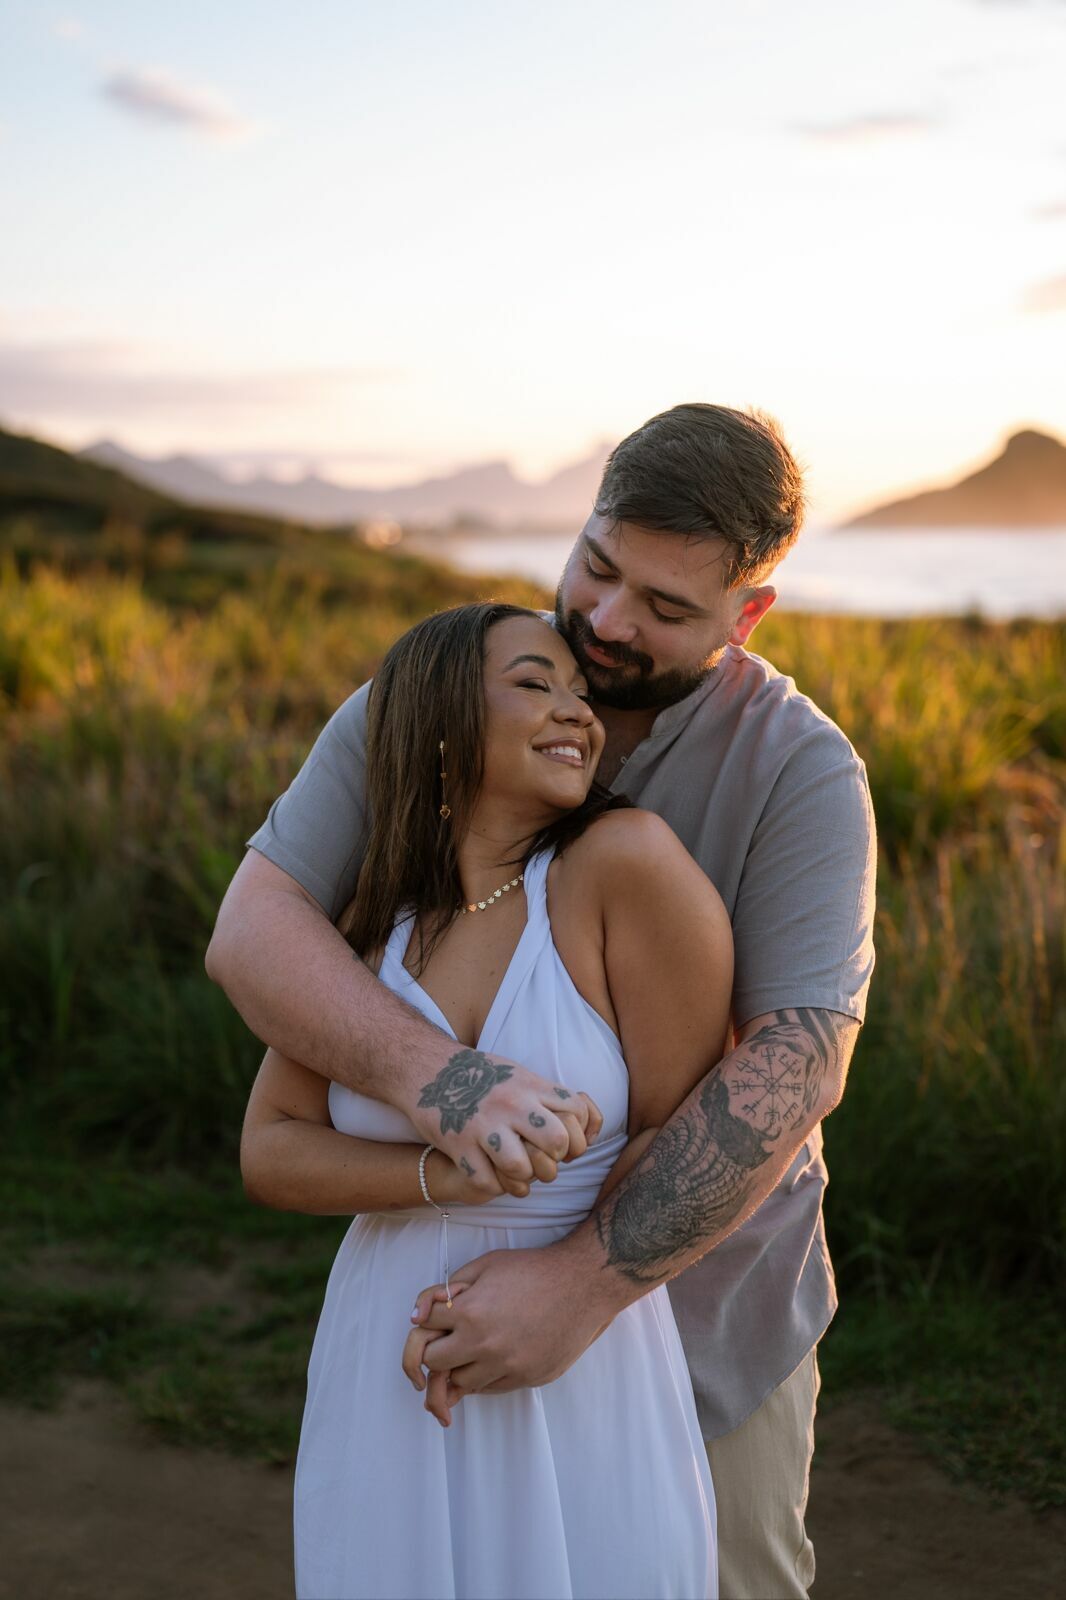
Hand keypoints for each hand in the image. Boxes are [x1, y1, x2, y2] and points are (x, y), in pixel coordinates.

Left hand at [401, 1239, 616, 1423]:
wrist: (582, 1285)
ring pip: (462, 1383)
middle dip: (436, 1349)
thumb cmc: (533, 1270)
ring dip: (460, 1366)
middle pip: (434, 1364)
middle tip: (448, 1338)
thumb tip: (419, 1314)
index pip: (422, 1330)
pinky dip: (485, 1376)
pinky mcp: (526, 1378)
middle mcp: (484, 1345)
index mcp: (470, 1313)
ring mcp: (507, 1366)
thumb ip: (449, 1287)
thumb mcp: (486, 1265)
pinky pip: (491, 1388)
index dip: (425, 1321)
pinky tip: (493, 1357)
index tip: (435, 1318)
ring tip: (473, 1348)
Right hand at [410, 1047, 602, 1197]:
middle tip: (543, 1163)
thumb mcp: (518, 1073)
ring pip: (521, 1168)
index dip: (579, 1136)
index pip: (577, 1113)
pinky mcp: (459, 1144)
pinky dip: (493, 1187)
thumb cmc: (479, 1075)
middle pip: (556, 1142)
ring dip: (523, 1179)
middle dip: (554, 1160)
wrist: (429, 1067)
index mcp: (530, 1085)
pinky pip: (486, 1182)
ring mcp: (484, 1125)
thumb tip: (584, 1122)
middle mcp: (512, 1104)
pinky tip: (494, 1178)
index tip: (566, 1147)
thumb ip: (547, 1095)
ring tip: (518, 1176)